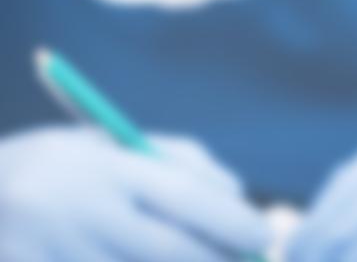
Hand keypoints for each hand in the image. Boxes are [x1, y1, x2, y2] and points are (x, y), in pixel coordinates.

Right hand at [0, 126, 267, 261]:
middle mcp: (75, 211)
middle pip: (171, 253)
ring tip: (194, 257)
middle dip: (216, 261)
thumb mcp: (107, 147)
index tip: (264, 237)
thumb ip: (180, 163)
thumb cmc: (55, 169)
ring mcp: (53, 252)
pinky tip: (135, 260)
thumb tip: (239, 197)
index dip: (234, 224)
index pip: (184, 199)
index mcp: (99, 167)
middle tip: (243, 260)